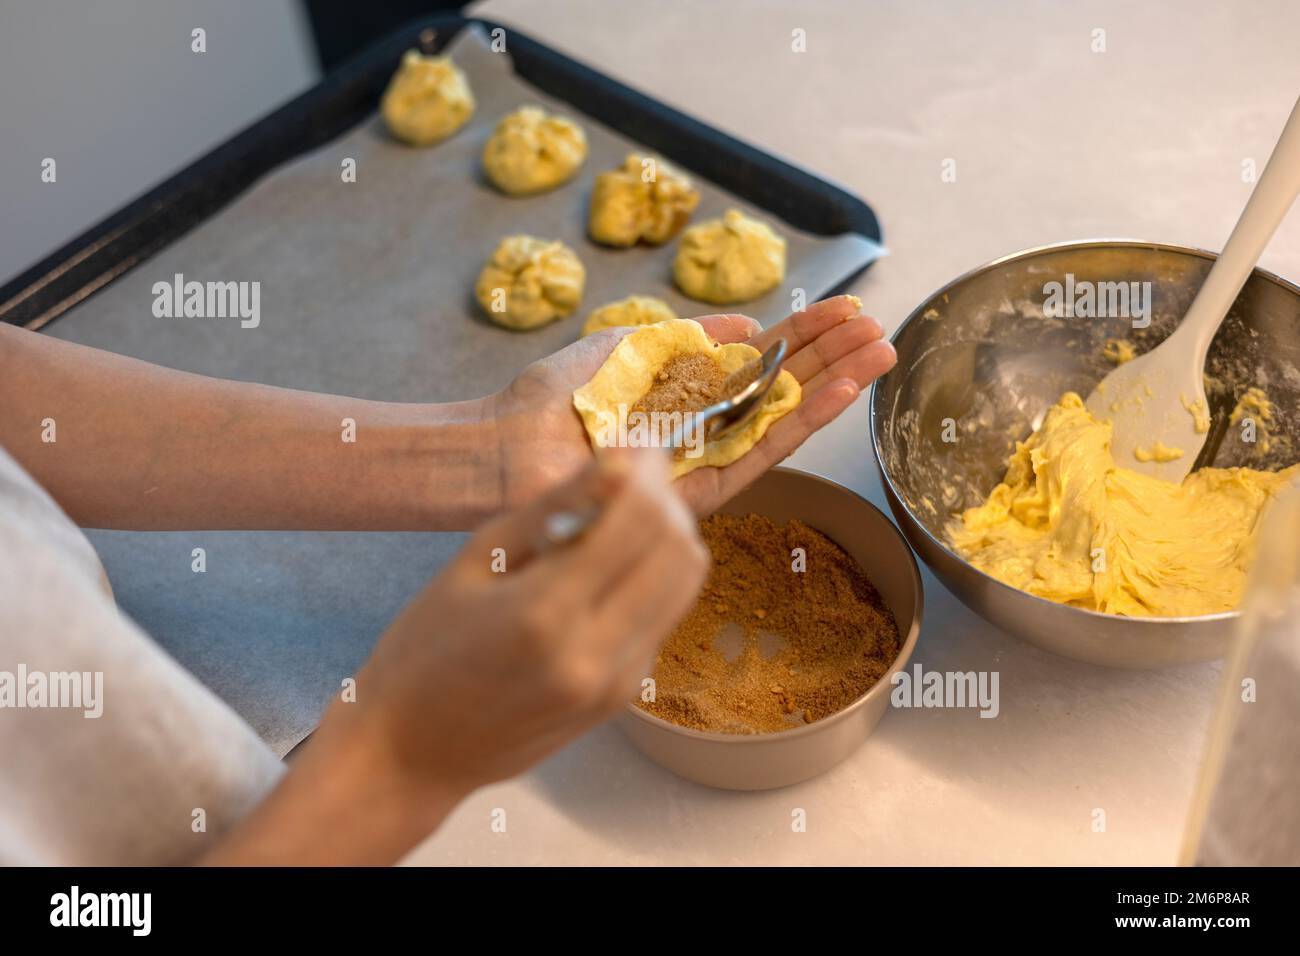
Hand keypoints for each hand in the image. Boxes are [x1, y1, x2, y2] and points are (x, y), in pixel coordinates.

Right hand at [339, 447, 707, 801]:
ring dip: (669, 537)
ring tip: (623, 517)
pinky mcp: (622, 698)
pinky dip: (651, 579)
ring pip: (686, 585)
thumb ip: (554, 510)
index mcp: (546, 614)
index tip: (634, 447)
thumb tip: (619, 463)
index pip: (640, 521)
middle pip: (680, 552)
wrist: (413, 754)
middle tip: (632, 477)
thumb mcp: (475, 561)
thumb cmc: (424, 651)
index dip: (647, 472)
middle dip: (666, 500)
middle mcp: (595, 655)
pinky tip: (608, 570)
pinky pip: (662, 618)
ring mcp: (616, 683)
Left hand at [485, 295, 895, 514]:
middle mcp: (703, 429)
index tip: (846, 311)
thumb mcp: (625, 348)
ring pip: (782, 419)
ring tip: (882, 354)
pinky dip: (801, 421)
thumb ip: (686, 339)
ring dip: (834, 386)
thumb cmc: (550, 400)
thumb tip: (746, 327)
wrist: (505, 449)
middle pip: (782, 390)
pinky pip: (758, 452)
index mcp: (686, 393)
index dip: (804, 336)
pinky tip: (840, 392)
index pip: (759, 361)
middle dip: (833, 358)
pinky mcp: (698, 492)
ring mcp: (704, 459)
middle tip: (884, 332)